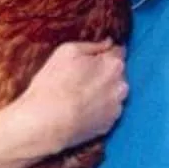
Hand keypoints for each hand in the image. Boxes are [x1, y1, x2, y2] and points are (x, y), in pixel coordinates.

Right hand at [18, 39, 128, 153]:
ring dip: (104, 91)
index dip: (105, 52)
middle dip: (105, 72)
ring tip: (81, 95)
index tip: (94, 57)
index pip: (119, 51)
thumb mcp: (67, 51)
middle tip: (82, 77)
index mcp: (113, 64)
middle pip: (117, 73)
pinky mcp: (109, 125)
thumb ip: (92, 45)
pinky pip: (108, 111)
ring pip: (114, 93)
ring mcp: (117, 107)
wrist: (47, 123)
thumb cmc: (54, 83)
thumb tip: (108, 42)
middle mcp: (121, 85)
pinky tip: (82, 109)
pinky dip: (100, 108)